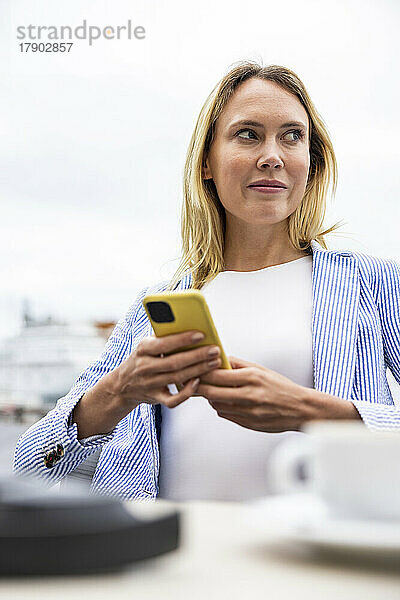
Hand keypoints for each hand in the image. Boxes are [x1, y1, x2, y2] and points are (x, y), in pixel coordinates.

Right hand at [115, 330, 222, 408]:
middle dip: (197, 356)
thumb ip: (163, 336)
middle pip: (174, 362)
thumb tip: (189, 325)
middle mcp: (144, 367)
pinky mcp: (155, 399)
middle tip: (215, 350)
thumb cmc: (142, 359)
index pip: (164, 343)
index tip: (201, 334)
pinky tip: (198, 382)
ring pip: (177, 378)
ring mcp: (149, 385)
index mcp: (142, 349)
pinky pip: (172, 400)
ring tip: (214, 362)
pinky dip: (186, 393)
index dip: (183, 339)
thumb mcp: (146, 345)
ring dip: (198, 370)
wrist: (122, 385)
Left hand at [193, 355, 310, 431]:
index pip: (217, 375)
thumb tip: (218, 359)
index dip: (202, 373)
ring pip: (216, 405)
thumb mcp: (261, 369)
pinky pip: (225, 414)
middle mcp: (249, 395)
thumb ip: (238, 364)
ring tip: (211, 390)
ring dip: (210, 398)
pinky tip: (225, 401)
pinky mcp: (248, 424)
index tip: (195, 370)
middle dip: (198, 387)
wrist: (300, 409)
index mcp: (252, 377)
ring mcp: (248, 411)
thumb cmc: (281, 387)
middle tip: (192, 383)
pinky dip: (221, 407)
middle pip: (212, 392)